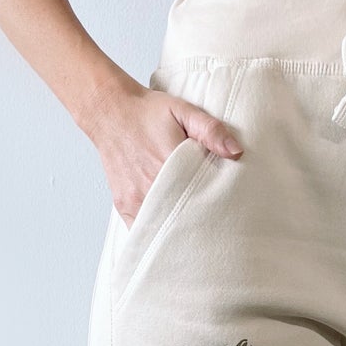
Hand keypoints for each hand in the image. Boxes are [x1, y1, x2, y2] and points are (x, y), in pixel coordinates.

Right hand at [86, 82, 243, 228]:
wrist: (109, 111)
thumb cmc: (147, 112)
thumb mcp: (183, 111)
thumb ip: (210, 130)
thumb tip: (236, 152)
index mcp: (170, 165)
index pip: (200, 199)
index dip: (214, 210)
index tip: (226, 216)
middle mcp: (151, 186)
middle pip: (182, 219)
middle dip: (199, 226)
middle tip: (214, 230)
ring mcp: (135, 198)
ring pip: (161, 228)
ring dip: (177, 232)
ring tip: (194, 234)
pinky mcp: (124, 205)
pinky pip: (141, 230)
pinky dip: (155, 233)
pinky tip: (169, 233)